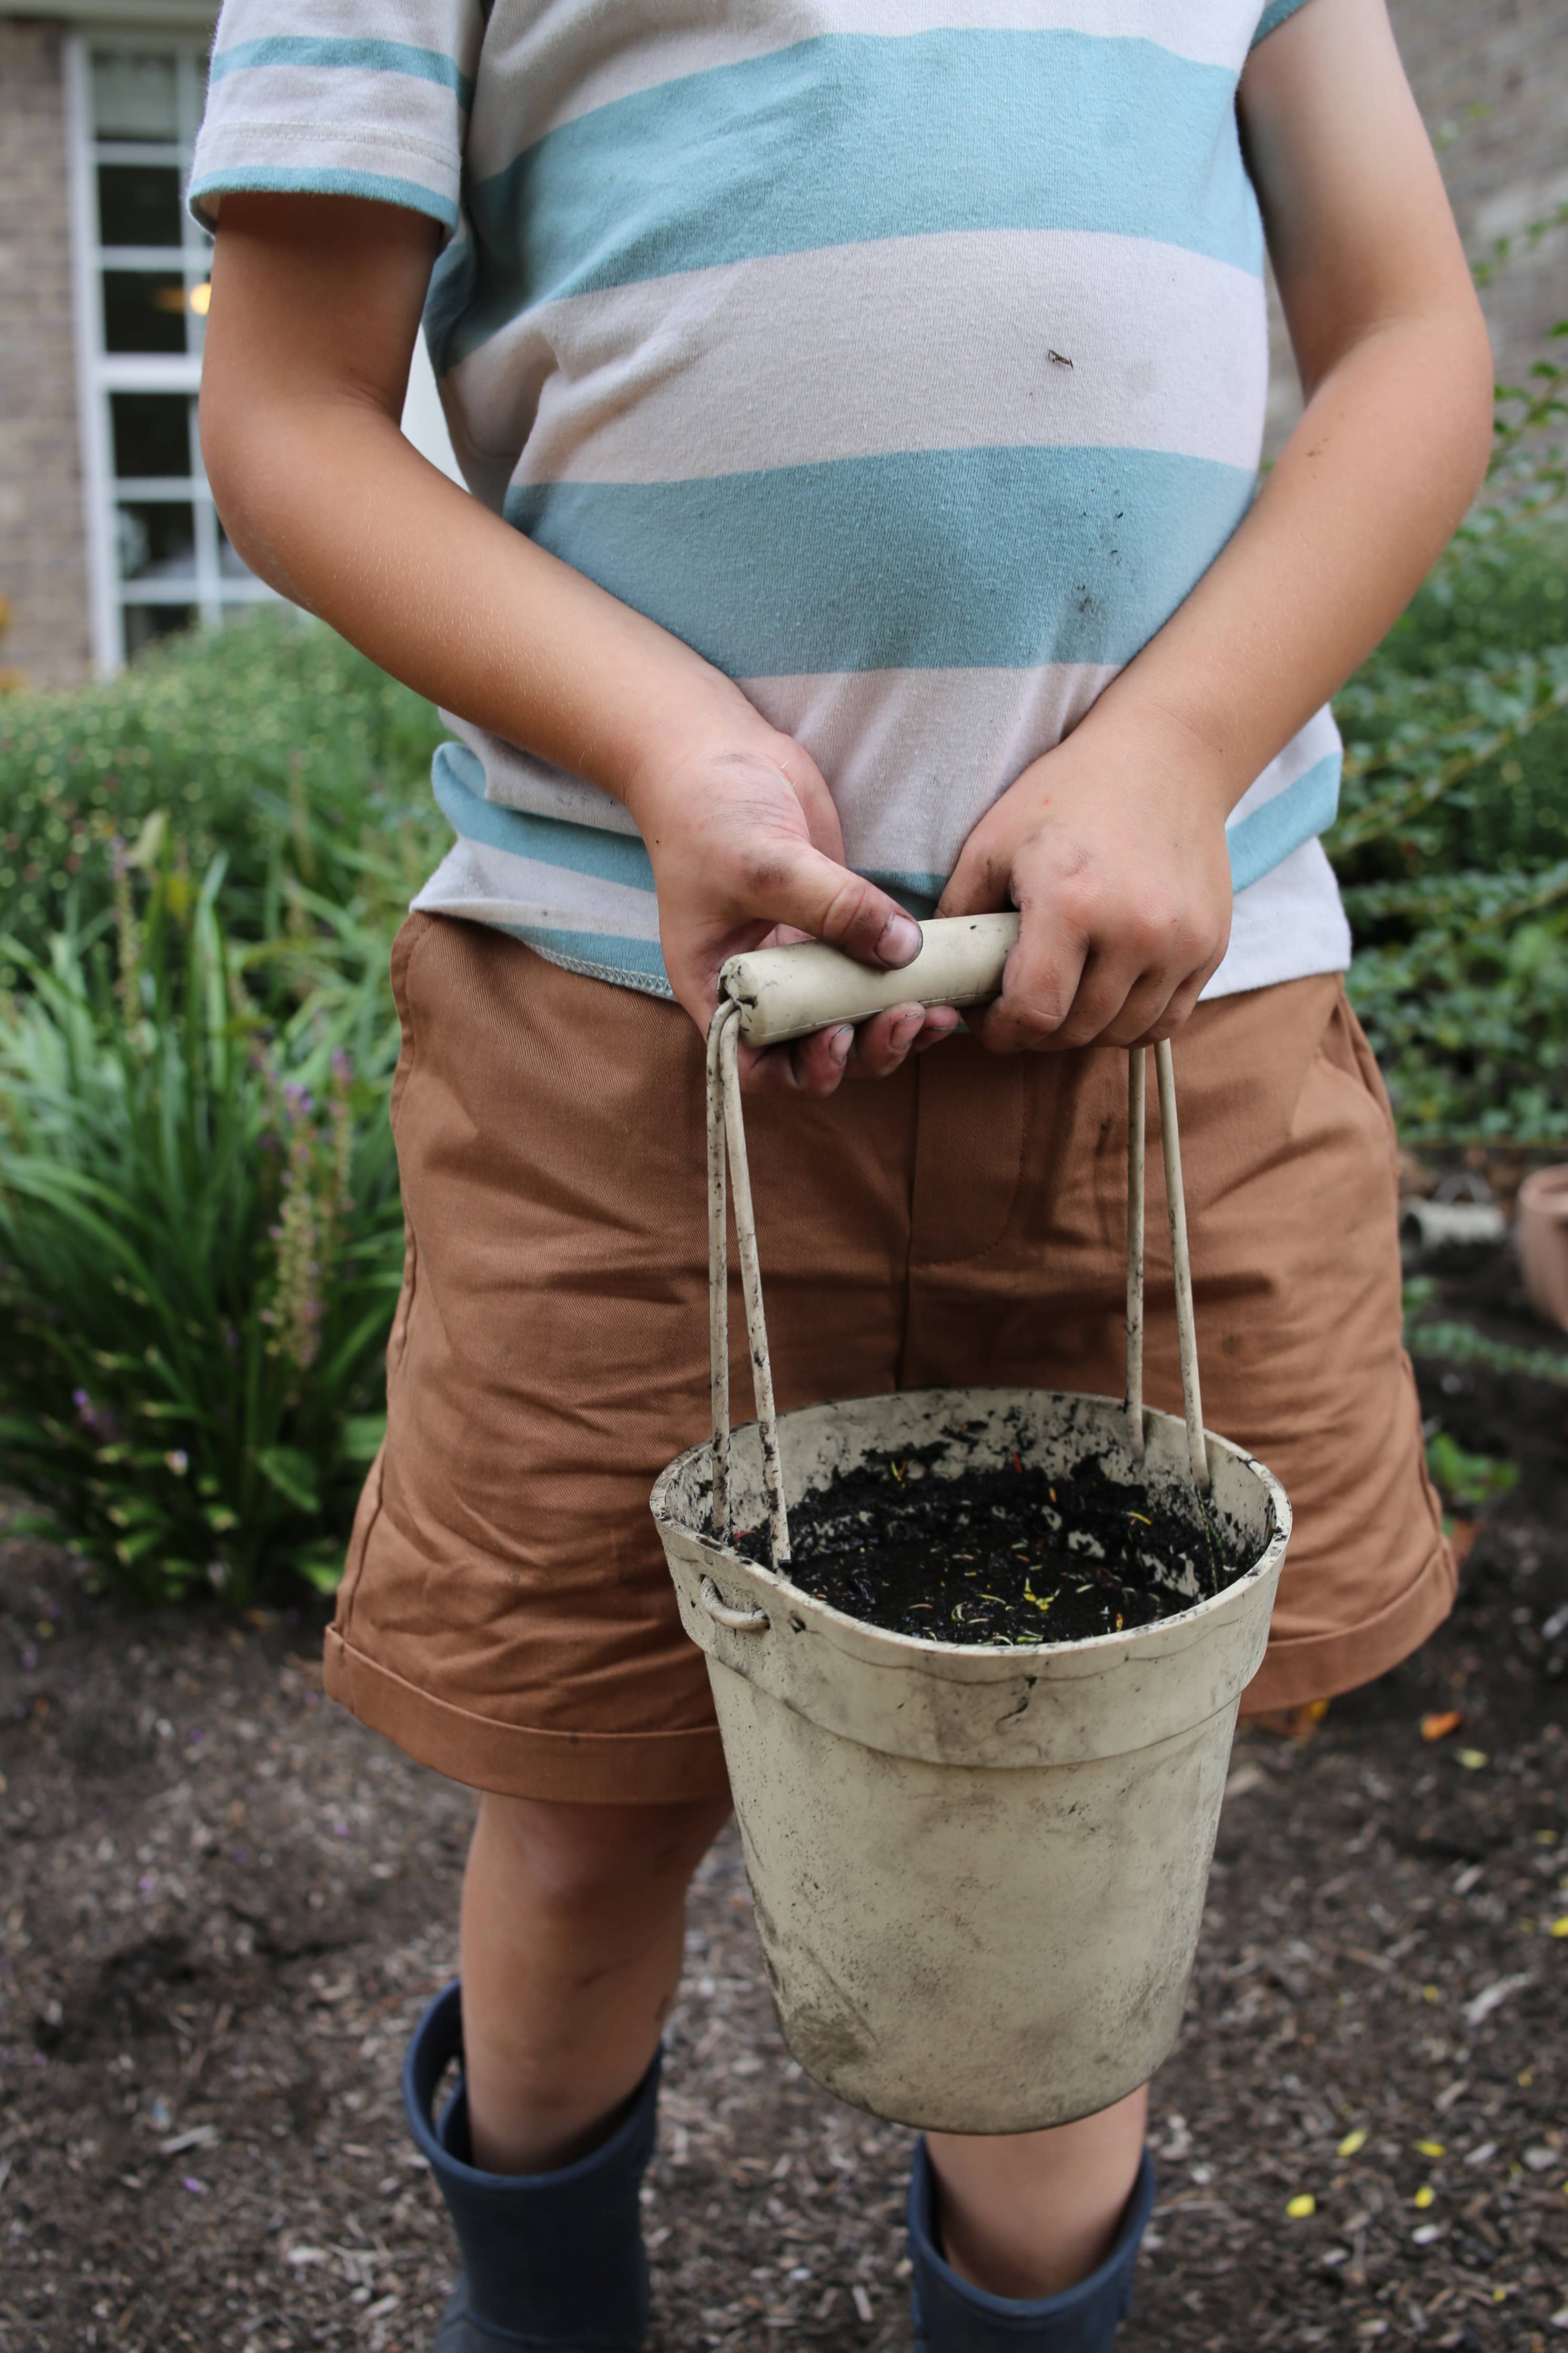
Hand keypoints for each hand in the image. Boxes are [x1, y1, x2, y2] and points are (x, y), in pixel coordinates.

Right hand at [625, 728, 958, 1093]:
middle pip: (817, 1049)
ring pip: (854, 1017)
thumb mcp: (765, 864)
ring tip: (938, 1012)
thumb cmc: (708, 813)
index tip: (838, 1036)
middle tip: (908, 1017)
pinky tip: (945, 979)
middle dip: (866, 1048)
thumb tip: (903, 951)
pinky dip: (909, 984)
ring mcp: (803, 957)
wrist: (717, 751)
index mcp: (719, 988)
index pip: (757, 1065)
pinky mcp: (839, 925)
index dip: (801, 1070)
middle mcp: (763, 984)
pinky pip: (877, 971)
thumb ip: (833, 909)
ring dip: (896, 1026)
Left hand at [937, 719, 1233, 1052]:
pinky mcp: (1211, 947)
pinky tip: (1106, 993)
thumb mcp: (994, 841)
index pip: (1034, 1013)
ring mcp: (1182, 943)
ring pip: (1122, 1033)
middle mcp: (1137, 931)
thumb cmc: (1070, 793)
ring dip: (1083, 1030)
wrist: (1167, 754)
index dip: (1002, 1031)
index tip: (989, 1021)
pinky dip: (1130, 1020)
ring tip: (1061, 999)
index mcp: (1072, 903)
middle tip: (1017, 1008)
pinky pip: (1166, 1019)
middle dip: (1036, 1032)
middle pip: (1076, 1030)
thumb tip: (942, 976)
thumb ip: (961, 914)